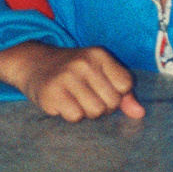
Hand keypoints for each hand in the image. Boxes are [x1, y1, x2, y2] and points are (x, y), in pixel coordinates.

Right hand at [12, 43, 145, 121]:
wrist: (33, 64)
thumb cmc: (72, 72)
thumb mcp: (98, 73)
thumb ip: (123, 92)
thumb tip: (139, 114)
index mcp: (98, 55)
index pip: (125, 84)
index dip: (116, 93)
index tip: (101, 89)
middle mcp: (83, 63)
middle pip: (111, 102)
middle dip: (102, 106)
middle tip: (86, 97)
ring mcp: (65, 77)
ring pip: (94, 111)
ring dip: (86, 112)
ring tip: (75, 100)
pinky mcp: (51, 93)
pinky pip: (75, 116)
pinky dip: (70, 115)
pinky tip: (63, 103)